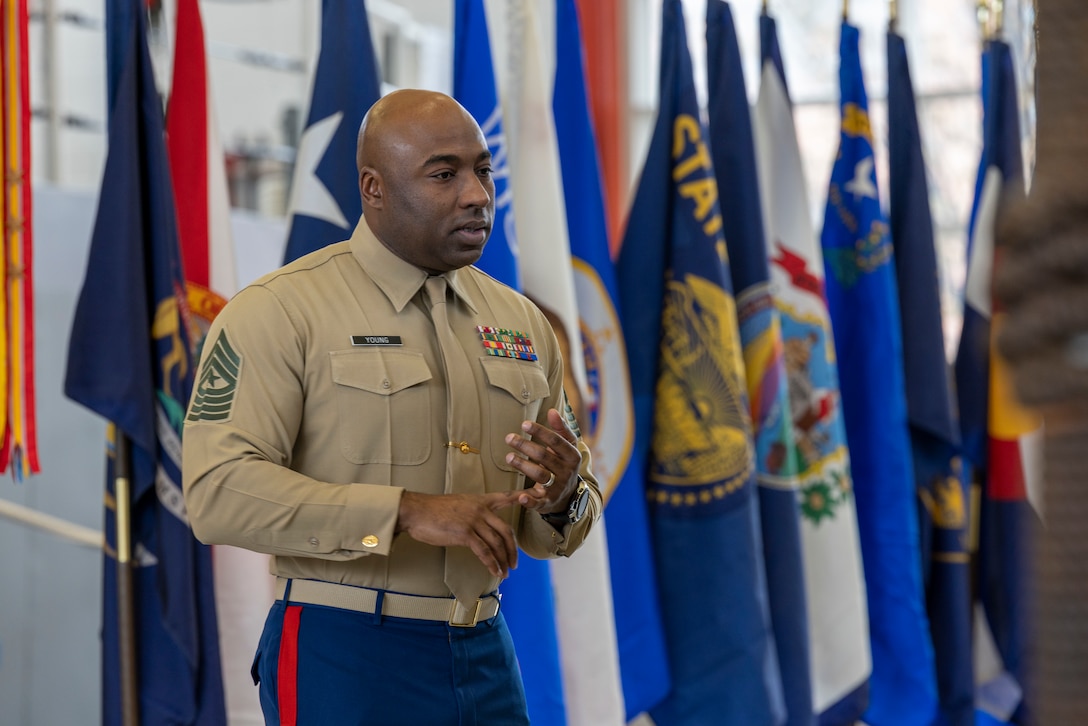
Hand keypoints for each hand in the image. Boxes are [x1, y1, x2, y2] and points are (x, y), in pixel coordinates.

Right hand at [396, 490, 520, 577]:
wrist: (416, 511)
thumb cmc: (434, 510)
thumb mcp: (459, 504)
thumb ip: (474, 513)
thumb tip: (480, 527)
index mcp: (481, 500)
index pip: (506, 497)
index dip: (524, 497)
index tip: (539, 495)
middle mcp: (481, 509)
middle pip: (506, 530)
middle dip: (513, 549)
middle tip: (514, 563)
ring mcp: (474, 521)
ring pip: (497, 543)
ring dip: (503, 560)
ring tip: (505, 572)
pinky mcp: (465, 533)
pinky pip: (484, 552)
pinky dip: (492, 564)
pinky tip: (495, 571)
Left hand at [504, 408, 581, 514]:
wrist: (569, 495)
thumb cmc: (563, 464)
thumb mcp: (567, 447)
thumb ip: (561, 429)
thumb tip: (553, 411)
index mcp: (573, 456)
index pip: (556, 441)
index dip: (540, 431)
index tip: (524, 424)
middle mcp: (567, 472)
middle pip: (545, 457)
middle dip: (526, 446)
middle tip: (509, 438)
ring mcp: (558, 488)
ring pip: (540, 476)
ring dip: (523, 466)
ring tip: (509, 457)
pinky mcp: (548, 502)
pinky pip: (539, 502)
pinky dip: (530, 501)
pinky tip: (521, 497)